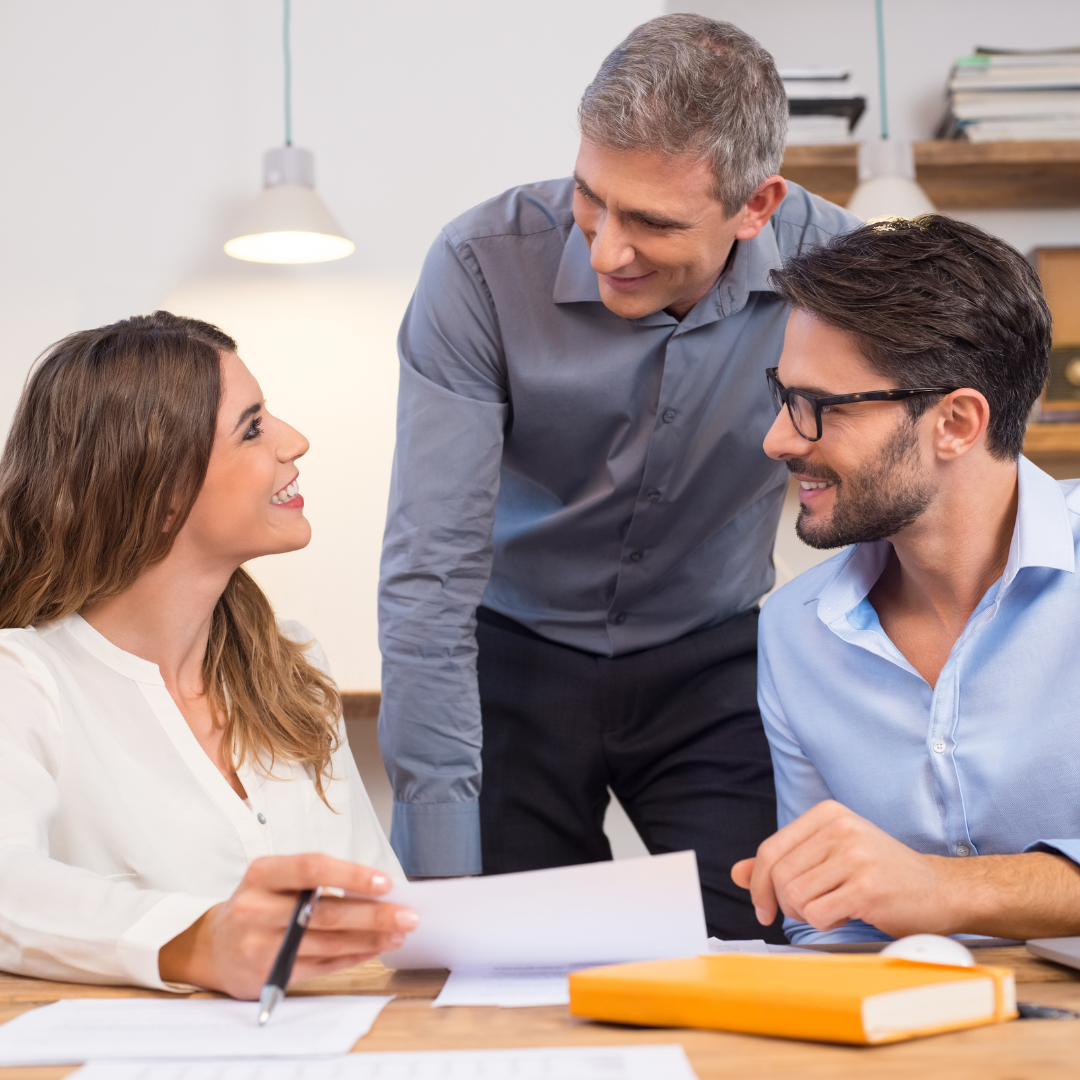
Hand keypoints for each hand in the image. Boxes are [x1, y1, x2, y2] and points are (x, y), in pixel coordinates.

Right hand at [159, 854, 418, 998]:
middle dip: (372, 915)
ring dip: (369, 939)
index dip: (351, 875)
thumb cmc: (258, 903)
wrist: (214, 946)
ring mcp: (260, 945)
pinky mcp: (268, 974)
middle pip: (325, 912)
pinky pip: (321, 965)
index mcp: (262, 874)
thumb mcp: (275, 880)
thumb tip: (377, 889)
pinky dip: (353, 957)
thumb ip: (317, 881)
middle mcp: (256, 908)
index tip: (385, 883)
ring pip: (327, 943)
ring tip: (398, 932)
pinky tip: (374, 948)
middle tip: (407, 915)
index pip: (312, 868)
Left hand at [731, 800, 956, 937]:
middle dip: (785, 904)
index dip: (758, 884)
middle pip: (779, 876)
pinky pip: (817, 915)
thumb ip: (785, 862)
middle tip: (810, 910)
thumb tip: (737, 873)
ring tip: (835, 907)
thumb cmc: (881, 873)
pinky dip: (826, 924)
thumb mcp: (830, 855)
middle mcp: (839, 828)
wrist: (941, 889)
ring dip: (808, 914)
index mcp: (827, 814)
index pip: (770, 850)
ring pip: (795, 897)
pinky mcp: (866, 887)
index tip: (762, 908)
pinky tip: (848, 915)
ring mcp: (854, 856)